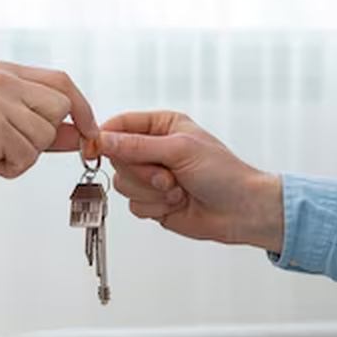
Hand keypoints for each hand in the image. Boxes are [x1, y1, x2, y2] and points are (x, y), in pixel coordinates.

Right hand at [0, 61, 98, 206]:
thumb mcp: (4, 130)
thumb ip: (42, 128)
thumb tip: (78, 134)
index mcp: (4, 73)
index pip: (62, 82)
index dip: (81, 109)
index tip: (89, 133)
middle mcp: (2, 80)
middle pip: (60, 108)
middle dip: (44, 137)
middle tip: (11, 148)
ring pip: (45, 135)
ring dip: (24, 157)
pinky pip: (28, 156)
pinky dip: (10, 168)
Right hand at [96, 111, 283, 250]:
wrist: (240, 211)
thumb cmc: (222, 173)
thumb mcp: (179, 150)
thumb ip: (137, 145)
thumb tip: (103, 139)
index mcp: (162, 126)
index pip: (120, 125)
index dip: (106, 138)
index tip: (96, 149)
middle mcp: (154, 150)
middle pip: (118, 159)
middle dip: (141, 172)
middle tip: (167, 177)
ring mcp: (152, 178)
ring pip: (123, 185)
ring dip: (150, 192)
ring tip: (177, 191)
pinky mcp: (153, 202)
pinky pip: (134, 206)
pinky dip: (154, 208)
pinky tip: (176, 204)